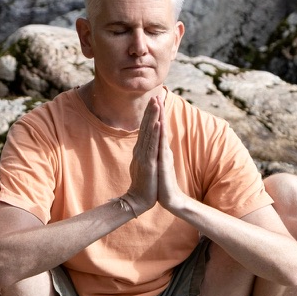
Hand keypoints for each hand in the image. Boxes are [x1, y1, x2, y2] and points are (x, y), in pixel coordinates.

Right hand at [125, 96, 162, 212]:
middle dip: (151, 111)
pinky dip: (154, 133)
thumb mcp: (145, 164)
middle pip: (146, 127)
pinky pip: (151, 145)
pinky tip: (157, 123)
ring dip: (152, 117)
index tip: (154, 101)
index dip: (150, 114)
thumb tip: (148, 144)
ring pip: (149, 133)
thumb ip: (146, 152)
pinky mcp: (148, 163)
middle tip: (155, 95)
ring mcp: (144, 155)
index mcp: (141, 149)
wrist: (139, 200)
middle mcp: (141, 149)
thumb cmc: (145, 183)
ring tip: (156, 104)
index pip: (145, 128)